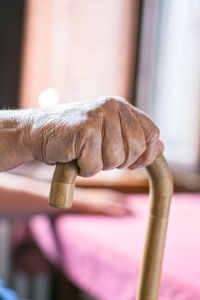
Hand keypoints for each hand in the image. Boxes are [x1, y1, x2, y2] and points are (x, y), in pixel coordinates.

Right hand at [26, 96, 159, 175]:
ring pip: (115, 160)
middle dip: (118, 162)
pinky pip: (94, 165)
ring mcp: (98, 116)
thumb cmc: (74, 136)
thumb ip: (134, 137)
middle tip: (97, 155)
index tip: (133, 164)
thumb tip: (163, 147)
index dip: (146, 154)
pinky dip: (83, 168)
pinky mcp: (84, 129)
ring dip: (98, 165)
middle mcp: (112, 107)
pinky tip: (73, 156)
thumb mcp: (108, 132)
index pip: (151, 133)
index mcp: (121, 107)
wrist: (38, 131)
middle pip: (135, 149)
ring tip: (84, 153)